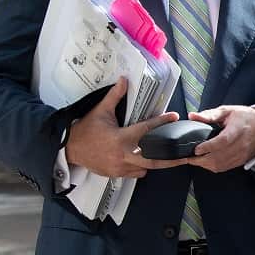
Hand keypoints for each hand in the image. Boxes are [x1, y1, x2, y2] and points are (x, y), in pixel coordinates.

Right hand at [65, 78, 180, 177]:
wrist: (68, 148)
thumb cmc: (85, 130)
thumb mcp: (100, 111)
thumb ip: (115, 96)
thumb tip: (124, 80)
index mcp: (120, 138)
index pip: (146, 129)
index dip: (161, 123)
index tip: (173, 117)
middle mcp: (123, 155)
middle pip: (154, 159)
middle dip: (171, 158)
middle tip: (186, 154)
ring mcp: (120, 167)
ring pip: (146, 168)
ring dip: (157, 162)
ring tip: (170, 158)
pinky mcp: (117, 174)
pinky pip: (136, 174)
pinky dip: (143, 168)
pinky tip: (146, 161)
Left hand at [183, 105, 254, 172]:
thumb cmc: (245, 117)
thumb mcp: (228, 111)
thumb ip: (210, 114)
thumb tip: (193, 116)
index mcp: (238, 129)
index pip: (223, 141)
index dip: (209, 147)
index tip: (196, 149)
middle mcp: (241, 144)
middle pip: (220, 157)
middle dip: (201, 159)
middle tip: (188, 157)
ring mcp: (242, 154)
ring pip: (221, 165)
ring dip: (205, 165)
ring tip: (194, 160)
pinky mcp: (241, 160)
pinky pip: (224, 168)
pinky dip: (213, 167)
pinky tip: (205, 162)